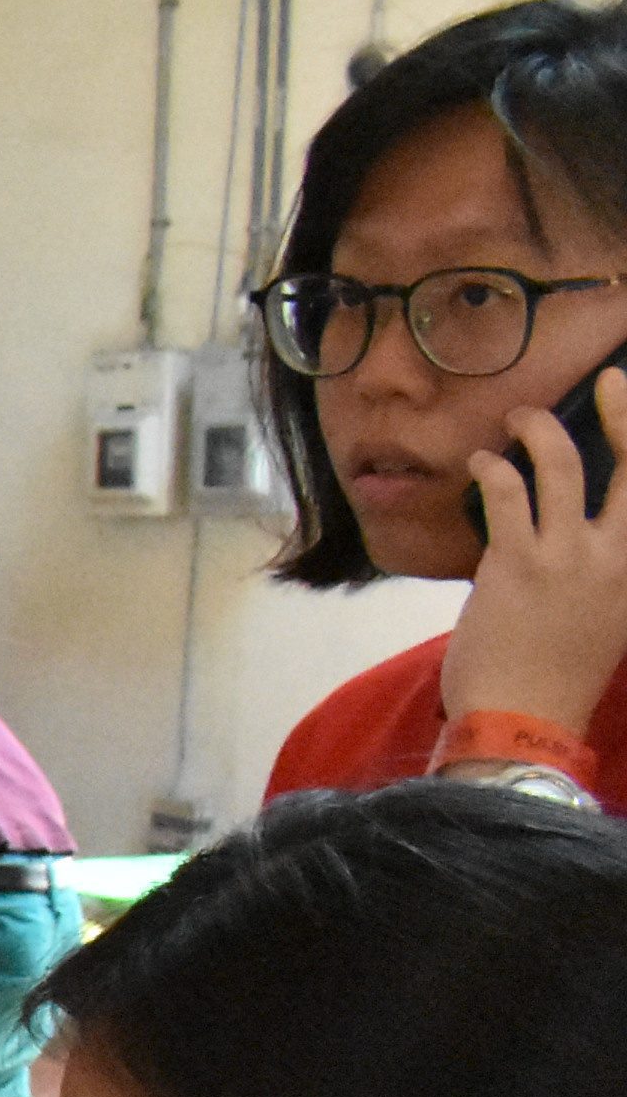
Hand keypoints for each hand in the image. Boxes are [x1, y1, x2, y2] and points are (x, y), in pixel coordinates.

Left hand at [445, 365, 626, 731]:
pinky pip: (507, 493)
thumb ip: (609, 568)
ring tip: (518, 419)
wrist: (524, 716)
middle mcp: (619, 553)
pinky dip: (493, 468)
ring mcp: (569, 555)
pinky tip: (483, 463)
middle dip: (626, 412)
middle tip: (612, 380)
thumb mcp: (610, 615)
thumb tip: (591, 529)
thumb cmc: (560, 673)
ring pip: (562, 465)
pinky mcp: (516, 561)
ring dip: (538, 430)